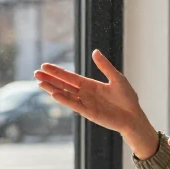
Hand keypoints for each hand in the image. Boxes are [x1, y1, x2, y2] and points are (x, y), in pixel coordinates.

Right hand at [35, 50, 156, 155]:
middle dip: (50, 79)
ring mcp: (86, 103)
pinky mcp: (89, 113)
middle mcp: (85, 94)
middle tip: (36, 73)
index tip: (45, 66)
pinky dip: (64, 99)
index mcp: (90, 85)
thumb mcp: (116, 78)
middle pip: (64, 85)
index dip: (58, 72)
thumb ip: (105, 66)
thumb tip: (94, 51)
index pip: (70, 77)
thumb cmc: (127, 98)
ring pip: (65, 94)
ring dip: (53, 88)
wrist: (134, 116)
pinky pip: (74, 105)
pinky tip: (54, 94)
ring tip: (39, 83)